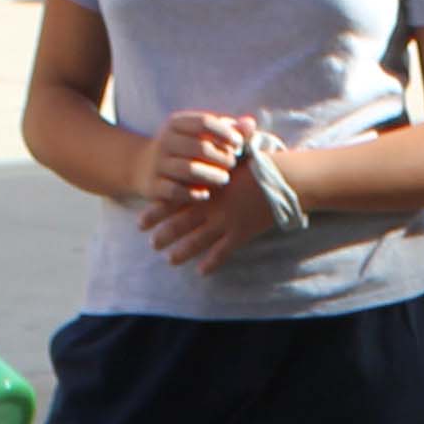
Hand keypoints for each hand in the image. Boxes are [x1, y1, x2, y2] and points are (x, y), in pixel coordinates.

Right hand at [142, 107, 256, 210]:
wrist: (141, 166)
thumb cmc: (183, 148)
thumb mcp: (199, 133)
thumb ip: (227, 128)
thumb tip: (251, 124)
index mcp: (176, 123)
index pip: (204, 122)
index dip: (225, 133)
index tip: (239, 144)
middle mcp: (165, 141)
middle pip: (199, 147)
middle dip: (221, 157)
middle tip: (233, 164)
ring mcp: (157, 164)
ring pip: (188, 170)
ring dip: (211, 175)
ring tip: (224, 179)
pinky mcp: (153, 186)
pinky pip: (175, 191)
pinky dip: (193, 193)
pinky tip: (206, 194)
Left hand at [147, 150, 279, 275]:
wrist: (283, 179)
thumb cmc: (258, 164)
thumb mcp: (230, 157)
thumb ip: (210, 158)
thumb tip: (196, 151)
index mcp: (206, 186)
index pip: (174, 201)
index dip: (156, 212)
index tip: (141, 222)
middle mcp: (211, 206)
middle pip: (180, 224)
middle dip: (164, 235)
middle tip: (152, 244)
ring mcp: (225, 222)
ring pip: (197, 241)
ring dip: (181, 252)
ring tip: (170, 260)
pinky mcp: (241, 234)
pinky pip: (222, 253)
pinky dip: (211, 263)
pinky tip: (201, 272)